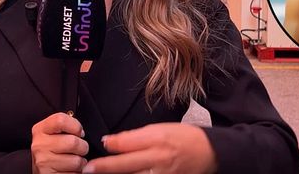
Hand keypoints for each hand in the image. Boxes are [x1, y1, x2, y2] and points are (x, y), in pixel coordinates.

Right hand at [31, 112, 89, 173]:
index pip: (61, 120)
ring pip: (76, 161)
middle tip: (80, 149)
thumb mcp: (53, 133)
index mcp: (40, 130)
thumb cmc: (52, 150)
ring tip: (74, 161)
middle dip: (83, 147)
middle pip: (73, 142)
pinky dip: (76, 173)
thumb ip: (65, 126)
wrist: (42, 171)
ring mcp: (43, 162)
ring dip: (81, 162)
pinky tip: (69, 170)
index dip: (76, 126)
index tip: (78, 133)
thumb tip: (80, 131)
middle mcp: (39, 145)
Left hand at [82, 123, 216, 173]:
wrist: (211, 153)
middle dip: (104, 168)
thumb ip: (135, 137)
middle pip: (126, 165)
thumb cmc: (185, 138)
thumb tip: (111, 142)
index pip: (128, 143)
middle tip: (88, 170)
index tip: (101, 144)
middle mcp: (159, 160)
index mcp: (158, 140)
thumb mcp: (161, 129)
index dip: (111, 144)